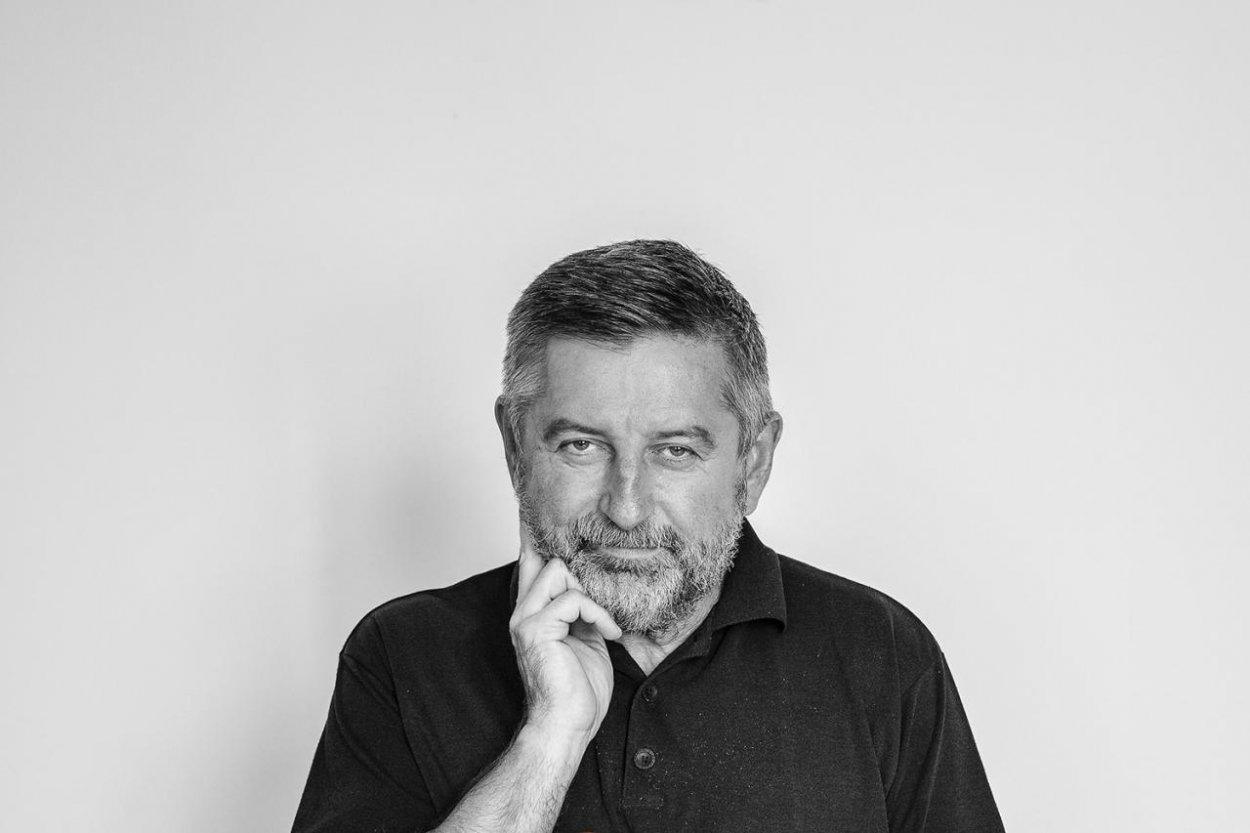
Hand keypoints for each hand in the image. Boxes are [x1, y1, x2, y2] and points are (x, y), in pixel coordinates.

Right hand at [509, 522, 621, 744]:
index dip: (533, 535)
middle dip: (582, 575)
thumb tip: (592, 587)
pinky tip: (606, 634)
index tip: (533, 508)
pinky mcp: (535, 629)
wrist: (568, 725)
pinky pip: (574, 598)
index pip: (531, 562)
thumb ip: (582, 609)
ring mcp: (525, 619)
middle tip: (599, 610)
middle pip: (548, 559)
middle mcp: (524, 611)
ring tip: (603, 626)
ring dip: (592, 597)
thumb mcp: (586, 638)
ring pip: (560, 571)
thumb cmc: (578, 690)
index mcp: (534, 612)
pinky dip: (598, 614)